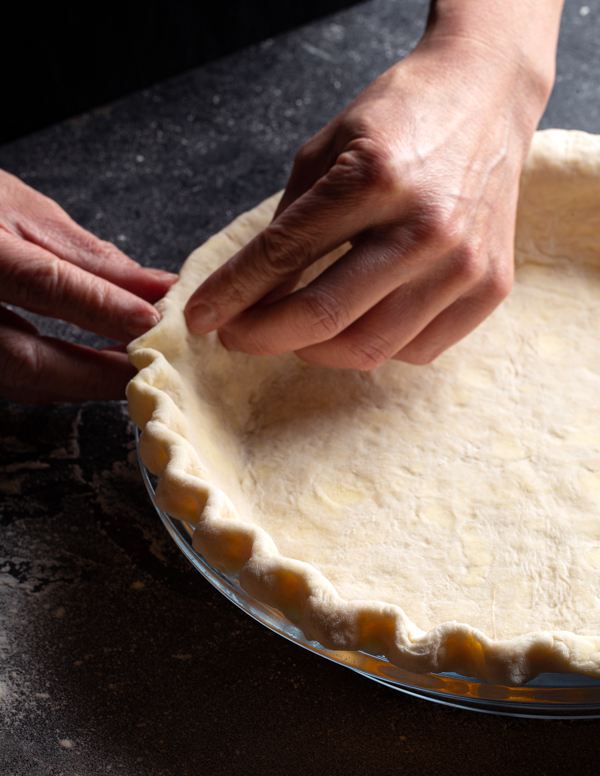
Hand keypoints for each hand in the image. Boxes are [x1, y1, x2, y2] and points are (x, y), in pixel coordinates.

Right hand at [0, 170, 176, 402]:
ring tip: (132, 365)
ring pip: (21, 381)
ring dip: (83, 382)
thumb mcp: (18, 209)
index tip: (152, 319)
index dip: (101, 306)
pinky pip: (11, 380)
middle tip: (153, 365)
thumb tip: (155, 286)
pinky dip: (58, 379)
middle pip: (28, 359)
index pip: (43, 283)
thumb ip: (88, 256)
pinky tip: (94, 366)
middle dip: (100, 371)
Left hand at [185, 0, 561, 368]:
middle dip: (262, 336)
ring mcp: (464, 265)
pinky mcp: (490, 289)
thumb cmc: (399, 118)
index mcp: (375, 178)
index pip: (284, 255)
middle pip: (324, 317)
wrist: (486, 98)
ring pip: (368, 348)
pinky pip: (415, 351)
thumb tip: (252, 295)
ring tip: (295, 328)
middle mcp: (426, 228)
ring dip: (314, 349)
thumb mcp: (326, 149)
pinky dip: (374, 346)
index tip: (200, 317)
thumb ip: (289, 225)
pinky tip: (359, 320)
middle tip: (236, 335)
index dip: (231, 293)